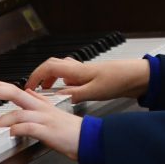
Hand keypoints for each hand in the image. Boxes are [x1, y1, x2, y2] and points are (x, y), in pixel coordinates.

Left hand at [0, 79, 81, 159]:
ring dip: (2, 119)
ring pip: (19, 113)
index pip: (14, 89)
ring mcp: (44, 118)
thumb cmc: (70, 129)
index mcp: (39, 103)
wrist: (89, 138)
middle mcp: (40, 107)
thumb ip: (40, 101)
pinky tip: (10, 133)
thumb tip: (29, 92)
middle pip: (14, 93)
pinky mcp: (48, 131)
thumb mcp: (53, 110)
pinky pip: (29, 127)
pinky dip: (17, 129)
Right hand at [23, 57, 149, 103]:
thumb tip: (59, 97)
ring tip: (49, 91)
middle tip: (35, 88)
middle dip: (41, 76)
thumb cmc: (119, 80)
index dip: (35, 75)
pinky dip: (64, 82)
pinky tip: (69, 91)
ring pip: (62, 70)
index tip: (28, 86)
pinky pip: (71, 75)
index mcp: (77, 70)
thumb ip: (75, 94)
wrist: (137, 75)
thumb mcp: (95, 92)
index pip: (48, 67)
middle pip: (53, 66)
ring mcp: (85, 71)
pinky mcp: (91, 76)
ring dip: (53, 78)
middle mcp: (79, 68)